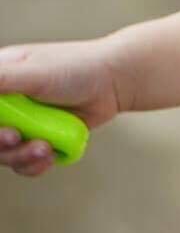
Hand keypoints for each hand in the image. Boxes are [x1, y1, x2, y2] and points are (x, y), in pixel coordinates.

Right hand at [0, 40, 122, 176]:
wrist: (116, 81)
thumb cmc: (76, 68)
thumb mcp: (34, 72)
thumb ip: (1, 80)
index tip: (2, 131)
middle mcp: (4, 105)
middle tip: (14, 137)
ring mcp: (21, 123)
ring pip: (3, 153)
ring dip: (19, 156)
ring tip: (44, 148)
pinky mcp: (38, 140)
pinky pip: (25, 162)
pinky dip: (35, 164)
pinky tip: (50, 155)